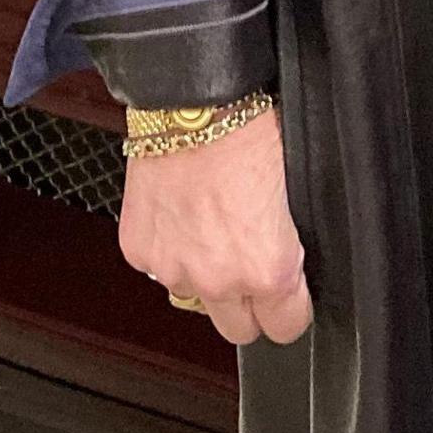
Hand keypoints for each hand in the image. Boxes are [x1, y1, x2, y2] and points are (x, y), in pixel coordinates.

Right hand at [117, 108, 313, 345]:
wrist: (191, 102)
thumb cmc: (247, 132)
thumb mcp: (293, 194)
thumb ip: (287, 246)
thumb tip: (289, 265)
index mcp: (267, 269)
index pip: (286, 328)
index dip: (290, 307)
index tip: (287, 293)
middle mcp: (219, 280)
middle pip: (239, 330)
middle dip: (247, 304)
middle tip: (247, 262)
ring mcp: (174, 269)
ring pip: (195, 298)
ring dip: (203, 274)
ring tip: (209, 224)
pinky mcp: (139, 252)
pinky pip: (160, 268)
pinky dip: (170, 248)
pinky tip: (180, 212)